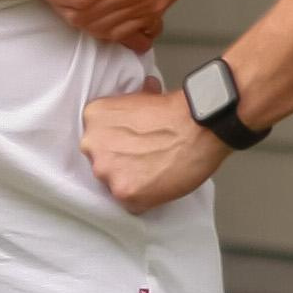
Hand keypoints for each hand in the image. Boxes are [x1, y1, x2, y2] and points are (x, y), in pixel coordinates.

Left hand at [80, 77, 225, 212]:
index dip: (116, 143)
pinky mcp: (123, 192)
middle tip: (144, 159)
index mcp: (94, 116)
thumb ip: (134, 102)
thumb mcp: (147, 95)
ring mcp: (107, 170)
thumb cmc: (178, 112)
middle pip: (100, 162)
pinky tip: (159, 185)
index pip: (96, 138)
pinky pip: (129, 204)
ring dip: (130, 181)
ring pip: (112, 184)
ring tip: (154, 171)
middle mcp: (93, 144)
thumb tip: (145, 89)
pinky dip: (144, 199)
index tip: (132, 144)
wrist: (200, 127)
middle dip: (120, 163)